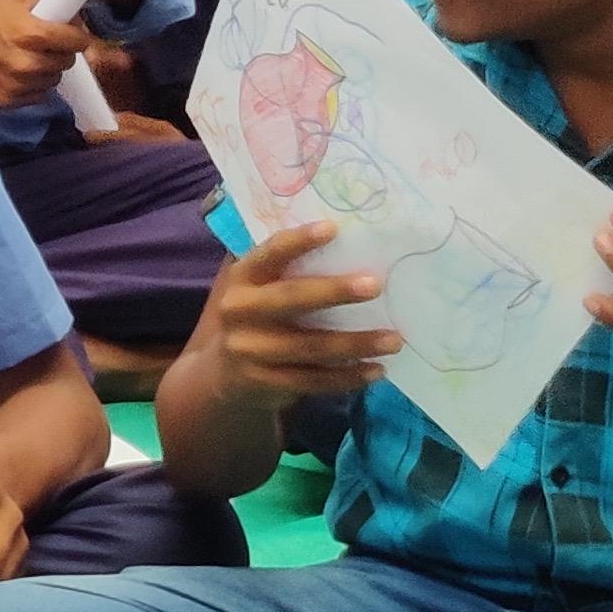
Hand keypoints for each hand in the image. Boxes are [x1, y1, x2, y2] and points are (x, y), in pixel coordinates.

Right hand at [0, 0, 81, 108]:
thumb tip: (71, 8)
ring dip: (48, 69)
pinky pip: (36, 94)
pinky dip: (33, 84)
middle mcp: (29, 63)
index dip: (78, 35)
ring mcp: (18, 85)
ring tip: (32, 57)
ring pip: (53, 80)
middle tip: (49, 43)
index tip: (74, 33)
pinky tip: (19, 71)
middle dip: (62, 51)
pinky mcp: (7, 101)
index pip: (77, 41)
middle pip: (67, 62)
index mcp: (33, 33)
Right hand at [200, 218, 404, 416]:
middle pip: (290, 299)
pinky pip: (313, 380)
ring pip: (310, 346)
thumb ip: (283, 268)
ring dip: (355, 343)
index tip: (333, 228)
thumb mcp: (254, 288)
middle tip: (375, 285)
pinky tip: (376, 370)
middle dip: (334, 291)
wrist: (218, 375)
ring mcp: (250, 350)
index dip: (298, 241)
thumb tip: (344, 240)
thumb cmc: (252, 317)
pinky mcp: (265, 382)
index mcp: (241, 278)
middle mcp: (239, 311)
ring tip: (394, 339)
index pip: (268, 254)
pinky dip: (347, 377)